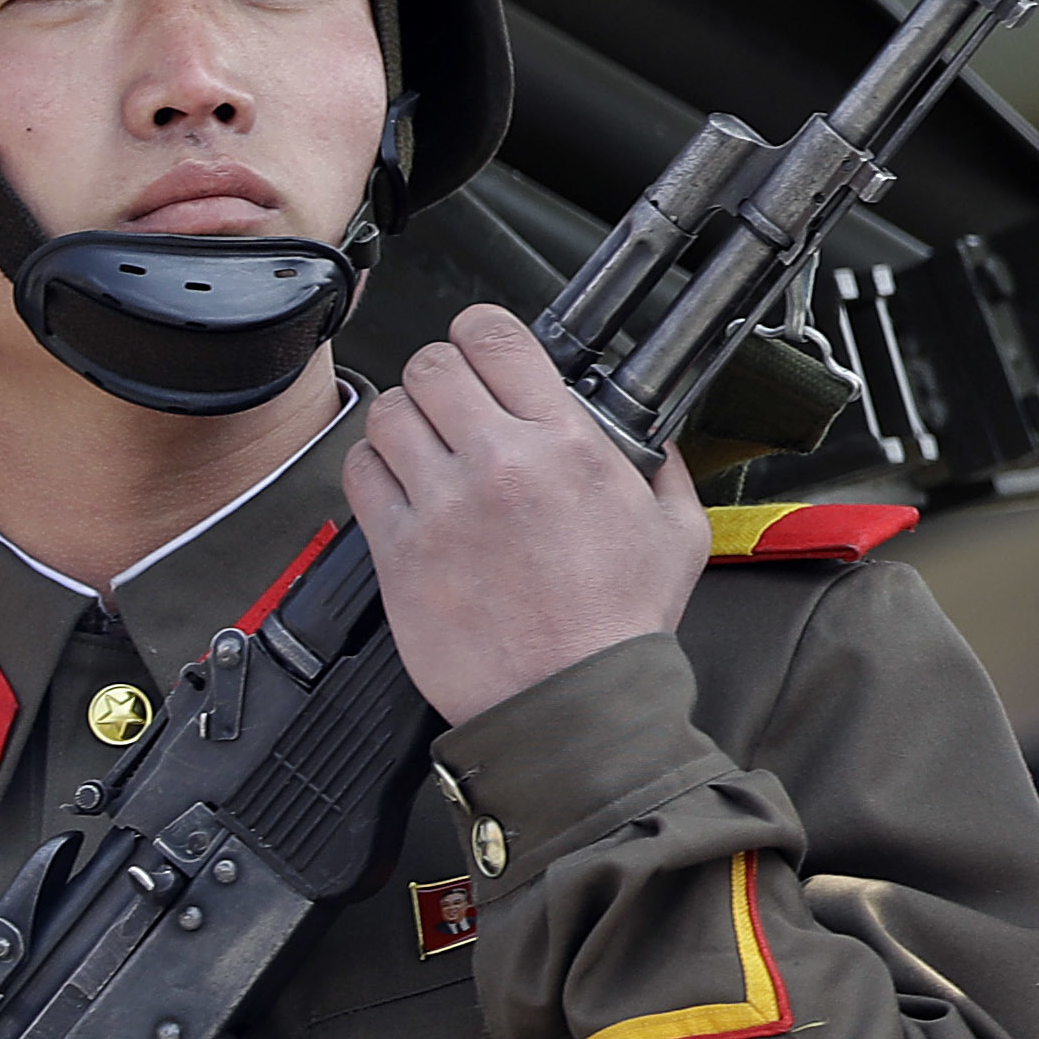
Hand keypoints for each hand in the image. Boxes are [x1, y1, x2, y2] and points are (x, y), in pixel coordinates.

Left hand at [347, 306, 709, 722]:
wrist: (573, 705)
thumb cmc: (621, 630)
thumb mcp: (679, 536)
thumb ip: (665, 472)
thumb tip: (654, 442)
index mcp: (566, 447)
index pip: (495, 338)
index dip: (483, 333)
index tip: (485, 350)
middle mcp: (498, 464)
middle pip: (432, 366)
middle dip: (443, 376)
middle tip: (455, 404)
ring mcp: (441, 506)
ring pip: (388, 412)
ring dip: (406, 421)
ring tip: (427, 447)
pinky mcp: (399, 550)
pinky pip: (359, 473)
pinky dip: (374, 469)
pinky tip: (403, 488)